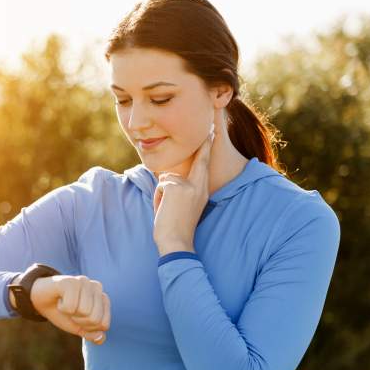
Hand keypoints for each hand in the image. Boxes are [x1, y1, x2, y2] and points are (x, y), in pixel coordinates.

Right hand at [30, 275, 110, 344]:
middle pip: (95, 319)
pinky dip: (62, 308)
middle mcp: (97, 287)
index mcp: (103, 298)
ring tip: (65, 304)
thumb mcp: (78, 327)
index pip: (104, 325)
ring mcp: (85, 282)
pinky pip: (71, 306)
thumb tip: (100, 337)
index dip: (88, 328)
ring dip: (70, 314)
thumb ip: (92, 334)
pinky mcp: (71, 281)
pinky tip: (59, 299)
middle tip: (70, 311)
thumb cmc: (62, 312)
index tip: (78, 318)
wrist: (40, 300)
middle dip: (79, 321)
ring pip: (85, 312)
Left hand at [152, 119, 214, 250]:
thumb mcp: (184, 206)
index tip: (211, 133)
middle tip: (212, 127)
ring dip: (162, 193)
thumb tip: (166, 177)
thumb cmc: (177, 228)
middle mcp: (199, 186)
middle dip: (203, 144)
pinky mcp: (175, 187)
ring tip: (167, 210)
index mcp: (202, 191)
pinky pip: (160, 185)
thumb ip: (179, 189)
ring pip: (167, 178)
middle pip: (198, 160)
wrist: (176, 242)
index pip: (204, 165)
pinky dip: (157, 198)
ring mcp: (188, 186)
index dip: (206, 148)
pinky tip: (163, 209)